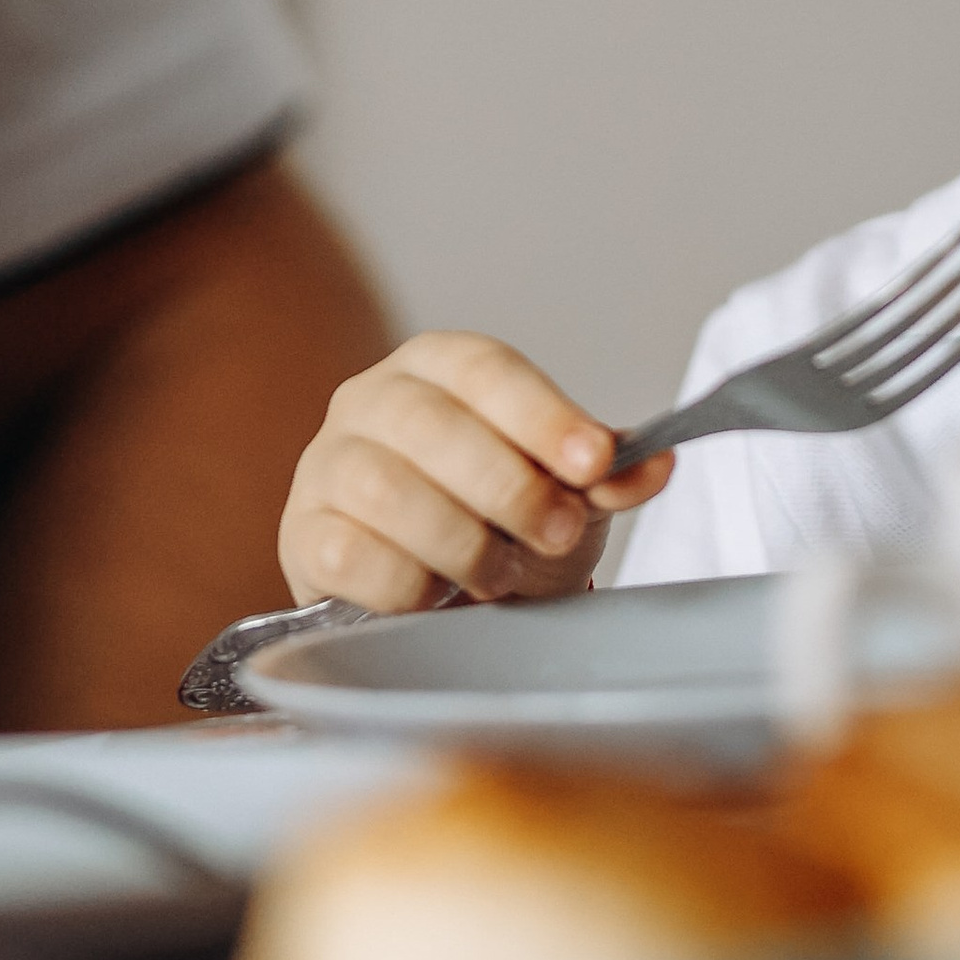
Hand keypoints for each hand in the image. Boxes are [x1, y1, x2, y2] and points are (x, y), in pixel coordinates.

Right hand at [278, 331, 674, 614]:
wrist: (435, 584)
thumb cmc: (498, 514)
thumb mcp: (564, 486)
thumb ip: (606, 473)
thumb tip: (656, 463)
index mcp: (438, 365)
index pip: (486, 371)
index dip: (543, 416)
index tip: (593, 462)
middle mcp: (371, 401)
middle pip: (434, 428)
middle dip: (510, 487)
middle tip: (558, 531)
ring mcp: (327, 466)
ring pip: (386, 491)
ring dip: (461, 542)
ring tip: (501, 573)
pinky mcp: (303, 536)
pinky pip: (350, 557)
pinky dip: (408, 584)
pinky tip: (439, 594)